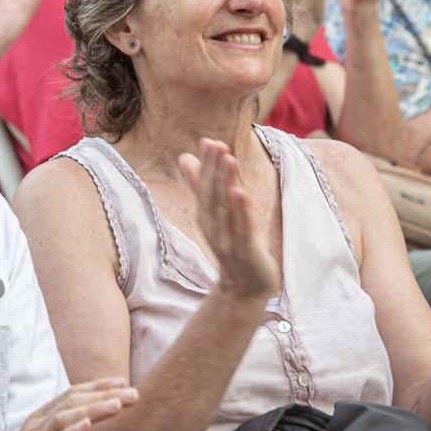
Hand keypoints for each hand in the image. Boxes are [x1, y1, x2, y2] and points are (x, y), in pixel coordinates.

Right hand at [0, 379, 137, 430]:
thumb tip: (89, 424)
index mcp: (39, 421)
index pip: (70, 395)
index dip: (96, 386)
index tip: (123, 381)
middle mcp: (35, 428)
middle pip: (71, 402)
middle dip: (104, 395)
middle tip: (133, 393)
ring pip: (62, 419)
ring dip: (92, 409)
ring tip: (118, 405)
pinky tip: (87, 426)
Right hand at [182, 138, 278, 298]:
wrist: (244, 288)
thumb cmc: (231, 245)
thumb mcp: (215, 215)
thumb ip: (201, 186)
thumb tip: (184, 157)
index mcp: (206, 217)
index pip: (205, 187)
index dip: (208, 165)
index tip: (210, 141)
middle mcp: (213, 228)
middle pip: (213, 195)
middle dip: (215, 170)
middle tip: (218, 145)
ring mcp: (228, 241)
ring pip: (226, 210)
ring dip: (227, 184)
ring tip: (229, 160)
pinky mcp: (246, 252)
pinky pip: (242, 230)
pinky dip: (241, 212)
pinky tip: (241, 193)